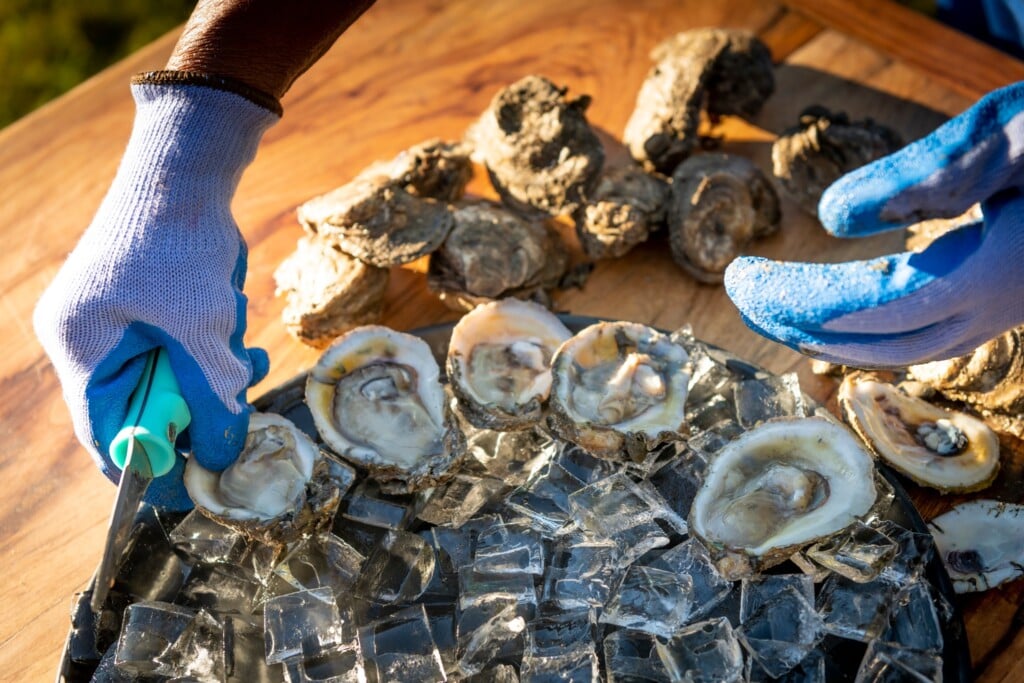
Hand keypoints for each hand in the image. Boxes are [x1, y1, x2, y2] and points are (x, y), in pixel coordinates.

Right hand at [33, 81, 277, 508]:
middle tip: (241, 398)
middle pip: (144, 408)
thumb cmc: (184, 243)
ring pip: (170, 376)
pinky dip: (211, 343)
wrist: (186, 164)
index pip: (105, 436)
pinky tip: (235, 320)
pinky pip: (177, 346)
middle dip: (200, 404)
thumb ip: (215, 396)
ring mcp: (113, 320)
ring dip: (214, 369)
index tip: (196, 490)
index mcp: (81, 349)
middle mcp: (88, 339)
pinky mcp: (142, 305)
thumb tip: (223, 456)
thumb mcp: (205, 329)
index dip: (151, 468)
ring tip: (247, 348)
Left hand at [725, 82, 1023, 367]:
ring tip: (774, 307)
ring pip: (903, 351)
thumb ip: (921, 175)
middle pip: (877, 343)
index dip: (796, 302)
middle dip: (798, 324)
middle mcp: (997, 307)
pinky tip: (844, 313)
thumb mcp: (1006, 135)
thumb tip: (832, 216)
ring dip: (830, 333)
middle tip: (740, 294)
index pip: (867, 308)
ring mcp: (1006, 312)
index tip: (739, 280)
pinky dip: (871, 331)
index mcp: (992, 271)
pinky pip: (926, 337)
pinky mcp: (1006, 301)